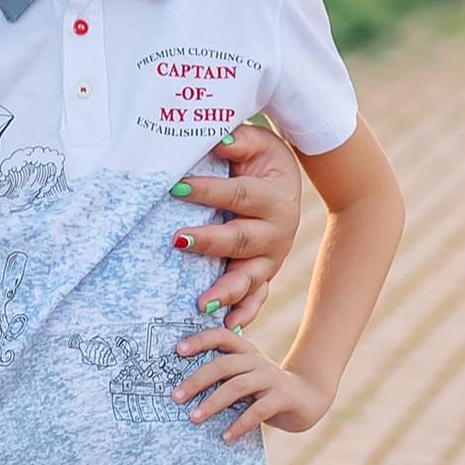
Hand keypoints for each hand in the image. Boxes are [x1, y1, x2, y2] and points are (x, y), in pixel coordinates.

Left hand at [165, 124, 302, 330]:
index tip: (176, 186)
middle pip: (242, 239)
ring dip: (226, 291)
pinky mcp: (264, 274)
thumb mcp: (258, 142)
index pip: (239, 195)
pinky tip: (229, 326)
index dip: (208, 191)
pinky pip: (256, 298)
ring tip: (201, 303)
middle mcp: (278, 232)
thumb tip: (218, 139)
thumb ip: (238, 139)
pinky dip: (244, 313)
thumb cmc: (264, 161)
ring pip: (250, 277)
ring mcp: (271, 258)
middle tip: (177, 239)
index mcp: (276, 197)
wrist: (288, 184)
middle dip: (210, 241)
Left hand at [171, 317, 332, 437]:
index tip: (177, 350)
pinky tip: (226, 436)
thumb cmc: (266, 390)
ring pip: (236, 386)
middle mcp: (257, 360)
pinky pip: (257, 411)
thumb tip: (184, 389)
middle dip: (196, 380)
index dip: (200, 340)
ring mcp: (271, 377)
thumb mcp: (246, 377)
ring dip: (212, 403)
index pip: (221, 336)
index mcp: (246, 351)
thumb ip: (225, 376)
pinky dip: (239, 424)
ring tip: (194, 417)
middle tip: (176, 396)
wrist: (308, 398)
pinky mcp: (282, 397)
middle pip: (223, 365)